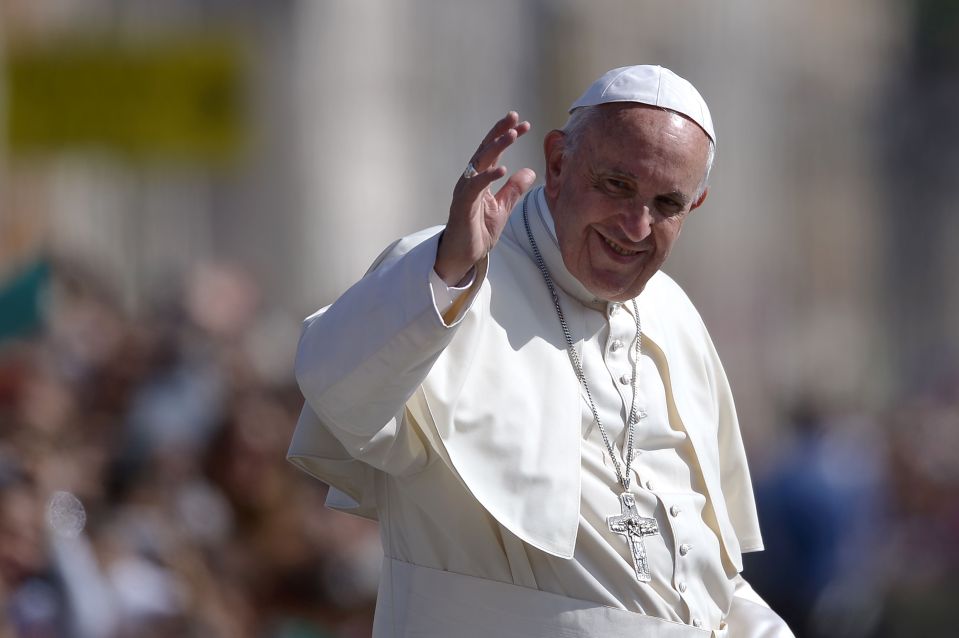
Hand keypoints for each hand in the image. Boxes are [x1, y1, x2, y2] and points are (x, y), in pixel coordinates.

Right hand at [435, 111, 536, 284]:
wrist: (464, 255)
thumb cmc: (479, 231)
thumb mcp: (503, 207)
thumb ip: (514, 189)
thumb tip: (530, 171)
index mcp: (480, 179)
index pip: (493, 152)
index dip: (506, 136)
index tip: (522, 124)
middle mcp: (470, 180)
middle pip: (485, 150)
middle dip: (500, 132)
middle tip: (515, 118)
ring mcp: (465, 191)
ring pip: (480, 163)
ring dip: (496, 147)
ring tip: (512, 134)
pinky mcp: (463, 205)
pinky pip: (475, 186)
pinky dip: (488, 176)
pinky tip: (503, 168)